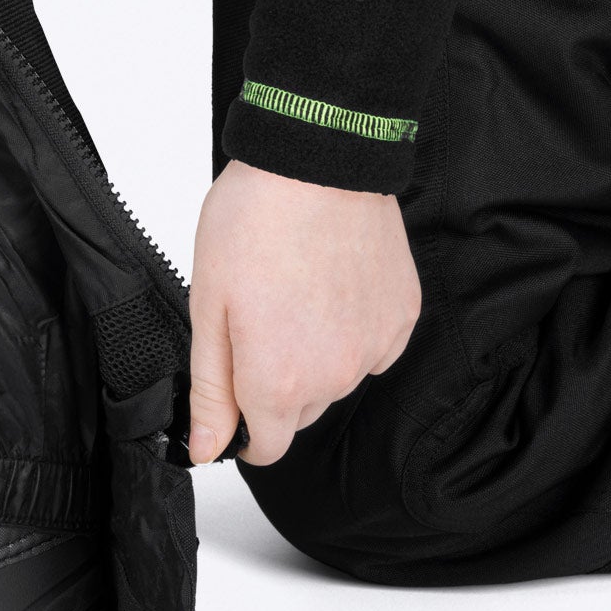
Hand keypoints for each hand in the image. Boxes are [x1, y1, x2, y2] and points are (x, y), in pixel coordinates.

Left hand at [187, 158, 419, 465]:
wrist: (316, 162)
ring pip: (336, 380)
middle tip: (258, 318)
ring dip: (315, 356)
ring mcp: (375, 347)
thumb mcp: (208, 308)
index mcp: (279, 382)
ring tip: (294, 292)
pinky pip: (371, 347)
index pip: (266, 447)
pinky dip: (351, 330)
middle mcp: (335, 377)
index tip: (235, 390)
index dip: (242, 425)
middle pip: (299, 412)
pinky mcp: (402, 316)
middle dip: (275, 383)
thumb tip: (208, 449)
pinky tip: (330, 286)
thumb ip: (211, 390)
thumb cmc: (253, 221)